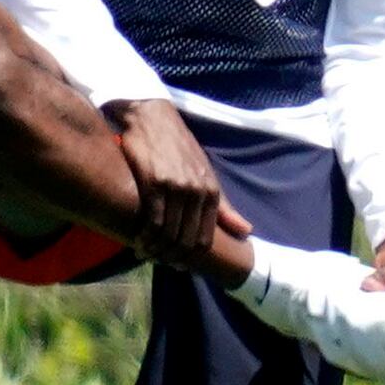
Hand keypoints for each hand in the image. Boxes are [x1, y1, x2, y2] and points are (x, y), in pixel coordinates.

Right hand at [104, 97, 237, 266]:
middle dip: (173, 257)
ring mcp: (176, 187)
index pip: (205, 238)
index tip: (179, 265)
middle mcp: (197, 191)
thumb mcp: (206, 176)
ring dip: (156, 250)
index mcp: (212, 192)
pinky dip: (145, 237)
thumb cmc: (179, 150)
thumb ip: (224, 207)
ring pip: (168, 234)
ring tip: (146, 254)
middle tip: (160, 262)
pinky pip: (151, 220)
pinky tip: (138, 242)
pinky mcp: (154, 183)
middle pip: (186, 239)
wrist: (152, 119)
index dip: (192, 257)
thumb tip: (246, 231)